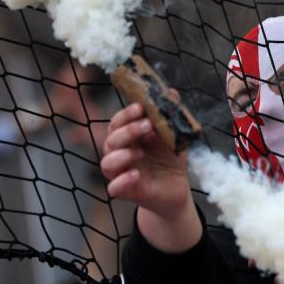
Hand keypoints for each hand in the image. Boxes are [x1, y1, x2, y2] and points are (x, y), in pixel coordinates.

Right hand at [100, 102, 201, 252]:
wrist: (176, 187)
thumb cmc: (169, 158)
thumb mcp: (174, 136)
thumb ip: (171, 116)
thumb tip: (173, 92)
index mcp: (128, 136)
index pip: (118, 122)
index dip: (126, 114)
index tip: (140, 107)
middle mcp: (119, 153)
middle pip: (111, 140)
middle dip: (128, 131)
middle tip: (147, 125)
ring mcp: (121, 172)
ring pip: (107, 163)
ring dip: (122, 155)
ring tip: (140, 152)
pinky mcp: (126, 191)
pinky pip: (114, 188)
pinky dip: (122, 181)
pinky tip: (136, 174)